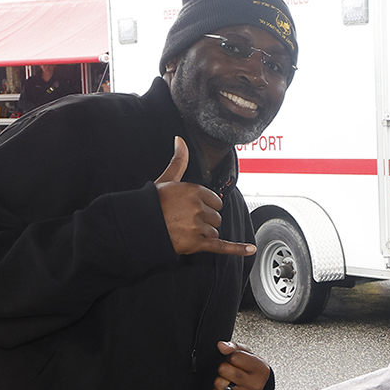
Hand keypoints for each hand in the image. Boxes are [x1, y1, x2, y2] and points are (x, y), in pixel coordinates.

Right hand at [156, 138, 254, 257]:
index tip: (193, 208)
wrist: (138, 225)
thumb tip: (180, 140)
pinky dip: (236, 249)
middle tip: (185, 220)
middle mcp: (198, 208)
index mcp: (195, 191)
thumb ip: (179, 160)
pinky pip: (221, 246)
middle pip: (216, 217)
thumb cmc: (151, 203)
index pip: (215, 200)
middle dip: (205, 220)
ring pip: (214, 231)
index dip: (206, 206)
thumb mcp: (167, 179)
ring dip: (203, 234)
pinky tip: (250, 249)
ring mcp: (197, 226)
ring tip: (184, 231)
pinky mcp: (195, 243)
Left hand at [210, 340, 270, 389]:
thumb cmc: (250, 371)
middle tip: (231, 371)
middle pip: (224, 369)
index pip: (234, 357)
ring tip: (229, 381)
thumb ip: (234, 347)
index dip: (231, 357)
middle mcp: (255, 384)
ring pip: (219, 383)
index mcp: (260, 369)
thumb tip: (221, 346)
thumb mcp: (247, 355)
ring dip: (220, 381)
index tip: (236, 361)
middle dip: (223, 368)